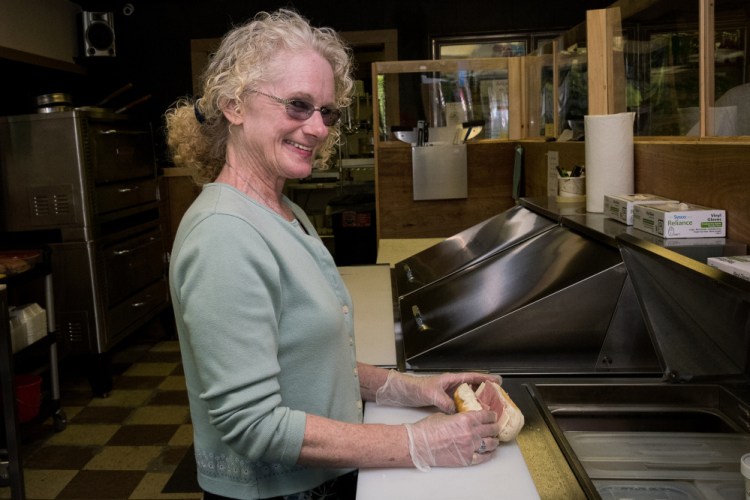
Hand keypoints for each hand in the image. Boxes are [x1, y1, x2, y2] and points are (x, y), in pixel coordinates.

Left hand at [375, 370, 501, 412]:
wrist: (404, 393)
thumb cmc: (416, 387)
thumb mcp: (431, 393)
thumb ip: (444, 401)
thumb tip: (455, 412)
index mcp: (451, 379)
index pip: (472, 377)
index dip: (486, 378)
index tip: (498, 381)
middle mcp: (452, 386)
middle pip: (473, 387)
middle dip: (486, 391)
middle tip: (498, 398)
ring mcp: (449, 394)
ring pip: (467, 397)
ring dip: (477, 402)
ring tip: (489, 409)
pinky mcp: (445, 402)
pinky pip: (460, 406)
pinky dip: (467, 410)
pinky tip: (472, 417)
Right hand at [404, 410, 499, 470]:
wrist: (419, 445)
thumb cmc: (427, 429)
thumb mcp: (444, 415)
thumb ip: (458, 417)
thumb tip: (465, 418)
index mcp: (466, 419)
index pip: (487, 416)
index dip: (492, 415)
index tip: (493, 416)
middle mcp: (471, 433)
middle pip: (491, 429)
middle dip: (494, 427)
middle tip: (495, 427)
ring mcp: (470, 447)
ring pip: (491, 443)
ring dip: (494, 440)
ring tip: (494, 439)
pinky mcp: (467, 459)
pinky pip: (484, 457)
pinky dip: (489, 454)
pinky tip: (489, 452)